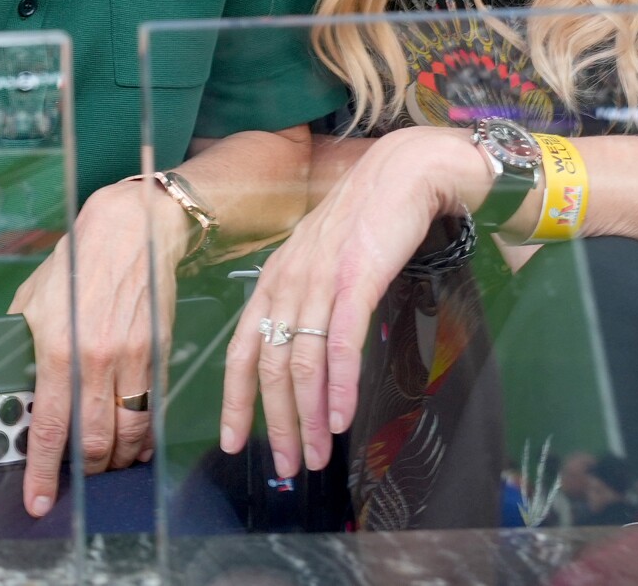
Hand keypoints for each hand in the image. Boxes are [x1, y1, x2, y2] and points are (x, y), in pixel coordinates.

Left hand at [9, 179, 192, 517]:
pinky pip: (152, 413)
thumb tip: (14, 385)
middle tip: (75, 477)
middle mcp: (96, 361)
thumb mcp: (32, 300)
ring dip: (117, 461)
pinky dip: (144, 437)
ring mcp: (132, 360)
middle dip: (85, 472)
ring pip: (129, 437)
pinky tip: (136, 444)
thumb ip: (21, 345)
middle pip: (94, 443)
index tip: (38, 500)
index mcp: (57, 350)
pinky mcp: (157, 355)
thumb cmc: (77, 262)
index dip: (42, 472)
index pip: (49, 428)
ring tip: (107, 464)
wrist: (132, 230)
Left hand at [219, 126, 490, 476]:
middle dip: (277, 424)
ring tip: (318, 453)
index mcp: (273, 281)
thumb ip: (304, 301)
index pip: (242, 351)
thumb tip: (301, 353)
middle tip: (289, 464)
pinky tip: (341, 417)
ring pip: (303, 363)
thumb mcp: (319, 260)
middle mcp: (287, 283)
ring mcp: (320, 281)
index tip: (234, 442)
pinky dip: (339, 386)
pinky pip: (340, 343)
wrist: (403, 173)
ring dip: (309, 417)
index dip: (236, 401)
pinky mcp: (356, 278)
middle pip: (271, 368)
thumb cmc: (365, 219)